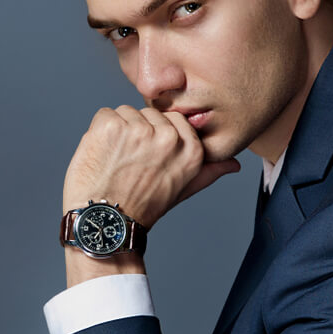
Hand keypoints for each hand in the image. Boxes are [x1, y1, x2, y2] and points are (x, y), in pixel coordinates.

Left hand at [62, 105, 240, 228]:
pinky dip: (98, 132)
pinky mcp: (111, 127)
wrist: (107, 222)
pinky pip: (104, 114)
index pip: (172, 119)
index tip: (148, 157)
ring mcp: (138, 130)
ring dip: (117, 132)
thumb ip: (208, 172)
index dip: (155, 135)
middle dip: (136, 133)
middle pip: (148, 113)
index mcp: (191, 150)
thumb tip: (234, 164)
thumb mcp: (182, 189)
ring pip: (125, 112)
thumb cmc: (142, 207)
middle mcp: (168, 138)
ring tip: (116, 162)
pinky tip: (102, 155)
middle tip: (130, 164)